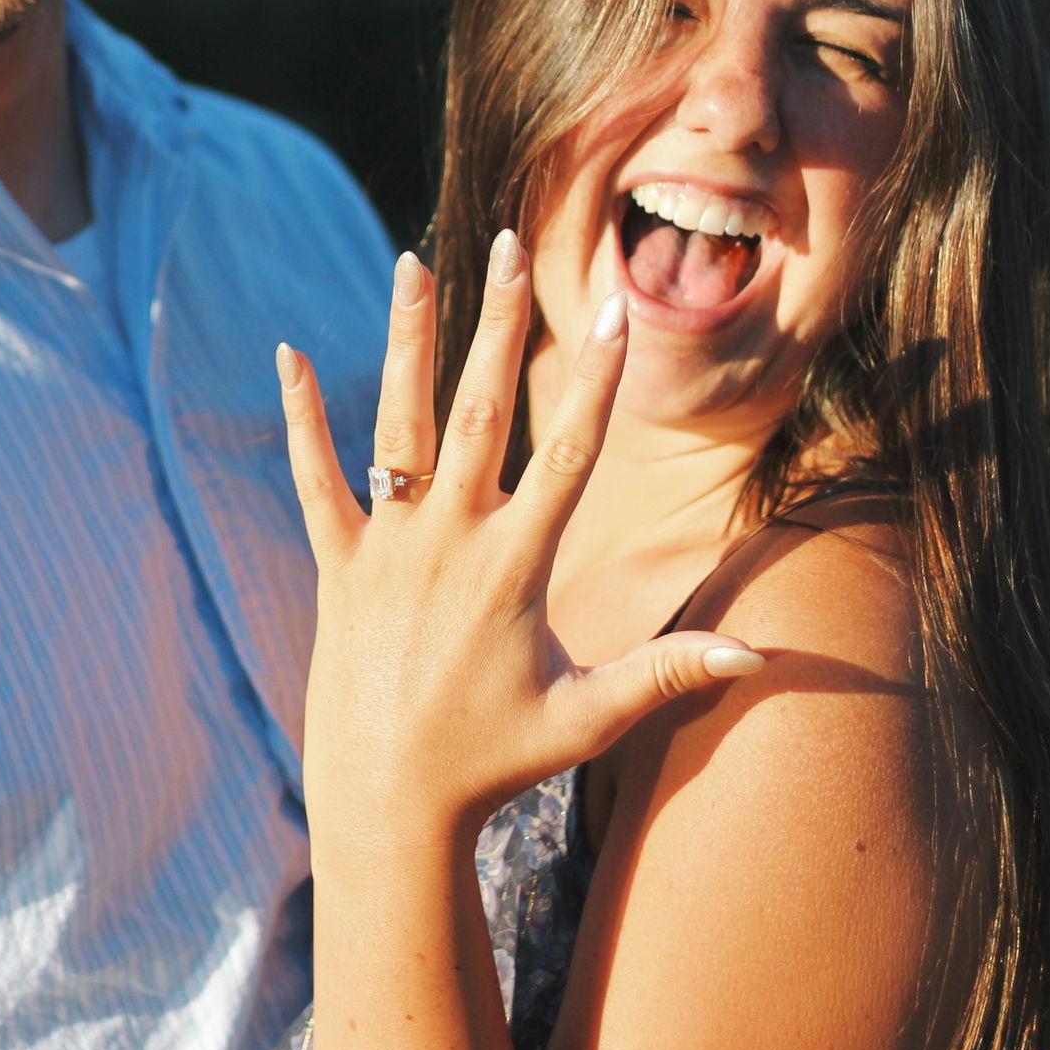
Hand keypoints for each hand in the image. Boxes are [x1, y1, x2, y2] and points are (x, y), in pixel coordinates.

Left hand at [278, 232, 761, 853]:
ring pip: (400, 423)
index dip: (597, 380)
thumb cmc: (495, 761)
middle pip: (483, 410)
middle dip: (500, 321)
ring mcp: (388, 547)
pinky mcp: (336, 564)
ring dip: (407, 339)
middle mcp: (451, 540)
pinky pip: (314, 479)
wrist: (385, 806)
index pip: (569, 454)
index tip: (616, 310)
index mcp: (515, 566)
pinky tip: (286, 352)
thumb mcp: (587, 716)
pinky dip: (301, 417)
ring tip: (413, 262)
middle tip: (512, 242)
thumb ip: (670, 673)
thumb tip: (763, 656)